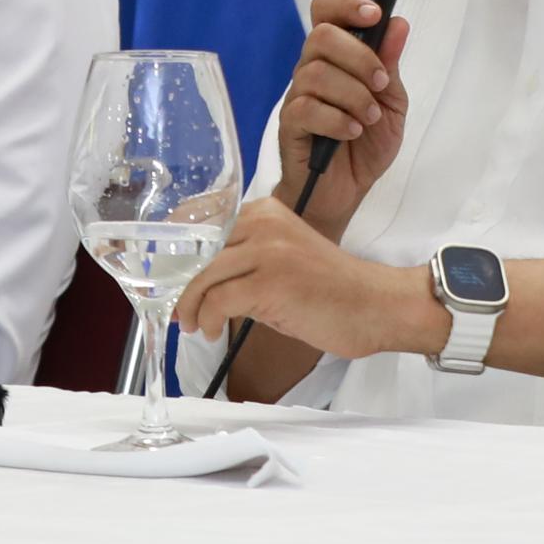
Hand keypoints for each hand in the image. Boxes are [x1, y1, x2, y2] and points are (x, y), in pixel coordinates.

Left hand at [172, 195, 446, 361]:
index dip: (176, 251)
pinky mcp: (270, 284)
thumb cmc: (332, 289)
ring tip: (194, 326)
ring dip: (190, 307)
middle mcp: (264, 223)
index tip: (166, 276)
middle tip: (176, 309)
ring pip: (202, 277)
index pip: (201, 222)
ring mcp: (267, 251)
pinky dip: (209, 321)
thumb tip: (196, 278)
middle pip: (196, 251)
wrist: (377, 306)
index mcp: (265, 211)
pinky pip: (217, 302)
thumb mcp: (284, 258)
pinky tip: (215, 332)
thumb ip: (245, 257)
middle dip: (179, 283)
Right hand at [270, 0, 410, 233]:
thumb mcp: (391, 102)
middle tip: (380, 84)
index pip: (326, 12)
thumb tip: (398, 24)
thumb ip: (390, 64)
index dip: (346, 4)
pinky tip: (352, 133)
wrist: (346, 192)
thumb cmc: (366, 145)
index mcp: (336, 58)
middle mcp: (312, 70)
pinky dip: (337, 119)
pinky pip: (306, 108)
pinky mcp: (290, 125)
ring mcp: (298, 97)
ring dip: (353, 95)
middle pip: (320, 36)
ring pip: (316, 73)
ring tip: (368, 119)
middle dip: (359, 56)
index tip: (375, 14)